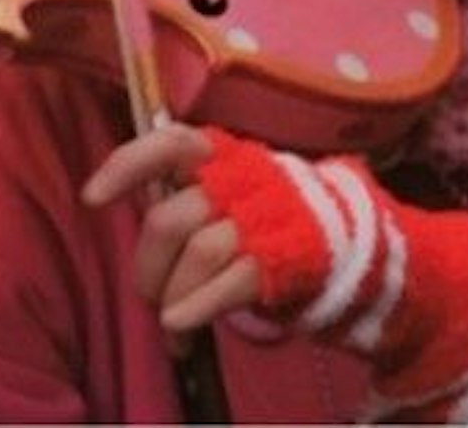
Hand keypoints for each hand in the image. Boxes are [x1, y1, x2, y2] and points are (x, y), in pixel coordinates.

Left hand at [86, 125, 467, 405]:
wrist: (374, 256)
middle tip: (149, 295)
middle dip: (147, 264)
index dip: (127, 166)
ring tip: (172, 324)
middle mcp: (244, 177)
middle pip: (170, 216)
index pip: (169, 143)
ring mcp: (267, 216)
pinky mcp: (286, 258)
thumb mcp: (240, 201)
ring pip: (195, 251)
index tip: (93, 197)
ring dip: (170, 295)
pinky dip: (195, 307)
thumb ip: (194, 206)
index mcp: (227, 155)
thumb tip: (143, 238)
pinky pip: (227, 282)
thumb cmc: (286, 229)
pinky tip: (182, 324)